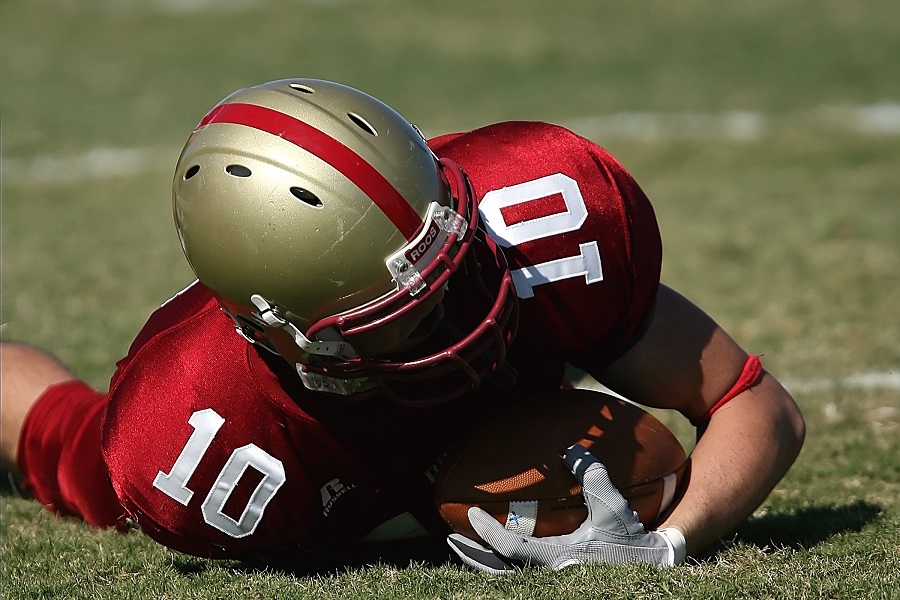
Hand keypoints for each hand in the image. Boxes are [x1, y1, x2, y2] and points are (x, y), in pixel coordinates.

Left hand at [446, 444, 685, 574]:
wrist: (649, 566)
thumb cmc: (629, 540)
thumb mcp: (613, 507)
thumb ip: (593, 477)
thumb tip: (572, 449)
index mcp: (557, 560)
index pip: (511, 548)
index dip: (488, 534)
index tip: (472, 517)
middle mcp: (549, 574)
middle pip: (498, 570)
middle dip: (473, 556)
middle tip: (450, 538)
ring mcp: (551, 579)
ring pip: (507, 574)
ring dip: (484, 560)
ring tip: (466, 543)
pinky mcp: (556, 578)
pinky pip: (520, 572)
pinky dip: (503, 562)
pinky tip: (495, 550)